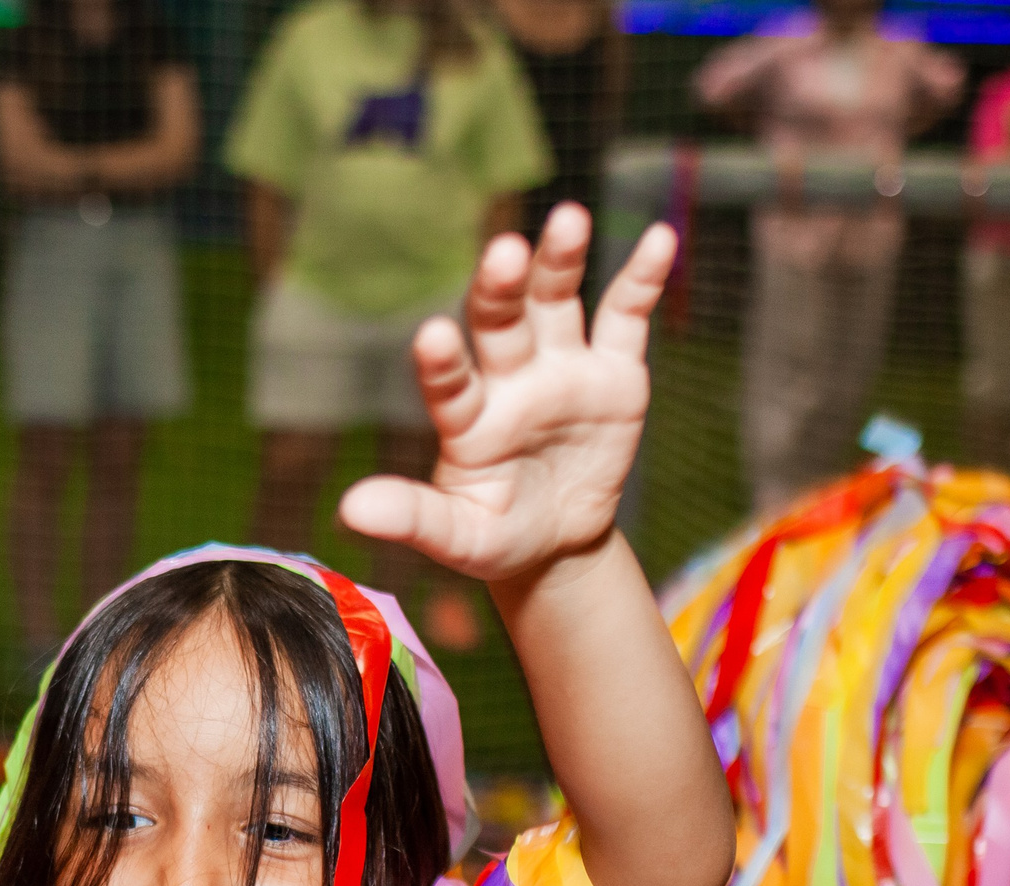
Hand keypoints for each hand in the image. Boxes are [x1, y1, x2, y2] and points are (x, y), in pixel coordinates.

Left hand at [339, 203, 678, 584]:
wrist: (556, 541)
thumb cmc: (496, 535)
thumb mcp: (458, 537)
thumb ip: (412, 517)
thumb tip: (350, 510)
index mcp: (468, 420)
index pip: (449, 383)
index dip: (442, 361)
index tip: (433, 336)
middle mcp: (509, 380)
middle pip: (501, 322)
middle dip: (501, 288)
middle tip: (503, 253)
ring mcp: (561, 368)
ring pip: (556, 302)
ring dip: (560, 261)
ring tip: (567, 219)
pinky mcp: (613, 371)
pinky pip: (625, 316)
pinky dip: (641, 278)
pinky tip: (659, 238)